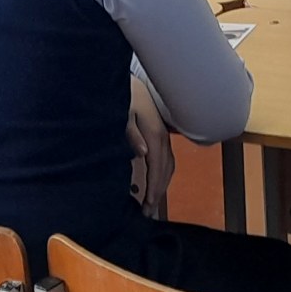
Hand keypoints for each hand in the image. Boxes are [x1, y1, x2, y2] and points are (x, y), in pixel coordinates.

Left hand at [128, 77, 174, 210]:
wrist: (126, 79)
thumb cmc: (124, 95)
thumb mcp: (122, 112)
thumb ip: (131, 132)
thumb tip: (143, 153)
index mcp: (154, 131)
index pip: (158, 164)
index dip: (155, 185)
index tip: (148, 205)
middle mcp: (161, 134)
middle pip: (166, 166)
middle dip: (159, 189)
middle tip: (148, 212)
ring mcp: (162, 133)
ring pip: (168, 163)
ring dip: (162, 183)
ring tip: (152, 202)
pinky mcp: (158, 131)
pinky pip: (165, 156)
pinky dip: (162, 172)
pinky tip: (156, 181)